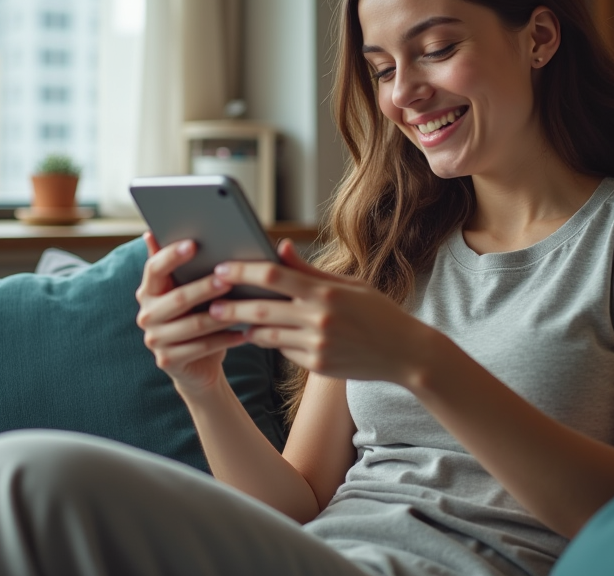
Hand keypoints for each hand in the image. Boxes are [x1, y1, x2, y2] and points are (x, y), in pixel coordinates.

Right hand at [135, 233, 248, 393]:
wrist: (198, 363)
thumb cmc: (196, 316)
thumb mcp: (187, 289)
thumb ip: (176, 265)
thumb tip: (153, 231)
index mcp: (149, 291)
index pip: (154, 268)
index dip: (172, 256)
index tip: (194, 244)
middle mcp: (146, 314)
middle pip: (178, 298)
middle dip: (205, 287)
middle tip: (229, 278)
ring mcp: (154, 340)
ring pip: (193, 324)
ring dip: (221, 315)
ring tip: (244, 306)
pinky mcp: (167, 360)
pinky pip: (201, 347)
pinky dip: (225, 339)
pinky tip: (244, 333)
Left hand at [211, 240, 437, 384]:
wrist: (404, 353)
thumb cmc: (377, 312)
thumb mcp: (349, 284)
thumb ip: (309, 270)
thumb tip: (278, 248)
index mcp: (326, 292)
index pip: (274, 277)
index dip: (243, 272)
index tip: (222, 269)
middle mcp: (320, 318)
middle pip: (261, 310)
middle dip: (231, 306)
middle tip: (209, 301)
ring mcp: (318, 345)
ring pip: (267, 335)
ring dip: (243, 328)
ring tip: (225, 319)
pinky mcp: (317, 365)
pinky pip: (284, 352)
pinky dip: (269, 342)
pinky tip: (257, 336)